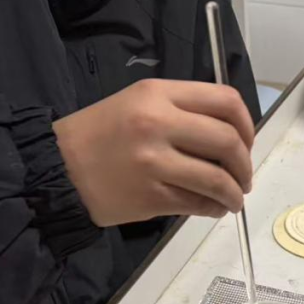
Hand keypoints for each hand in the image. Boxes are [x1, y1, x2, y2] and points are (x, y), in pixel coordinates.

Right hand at [53, 79, 254, 225]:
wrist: (57, 170)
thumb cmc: (98, 135)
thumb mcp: (137, 103)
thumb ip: (181, 110)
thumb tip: (228, 135)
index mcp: (158, 94)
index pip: (225, 101)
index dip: (247, 125)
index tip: (246, 142)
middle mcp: (158, 124)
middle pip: (228, 141)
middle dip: (244, 164)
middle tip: (243, 177)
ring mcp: (155, 162)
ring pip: (217, 179)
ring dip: (234, 193)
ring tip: (232, 199)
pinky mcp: (151, 196)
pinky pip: (197, 204)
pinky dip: (213, 208)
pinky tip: (213, 208)